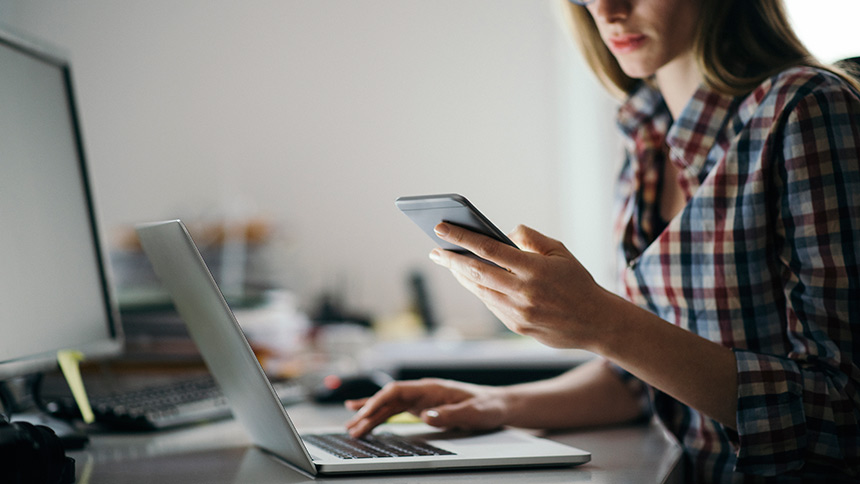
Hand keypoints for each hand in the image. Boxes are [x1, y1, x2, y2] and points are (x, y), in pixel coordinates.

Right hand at [344, 378, 508, 437]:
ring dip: (370, 416)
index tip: (364, 413)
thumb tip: (427, 416)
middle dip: (367, 412)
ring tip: (351, 428)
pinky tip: (366, 418)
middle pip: (388, 399)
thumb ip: (450, 414)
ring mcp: (421, 399)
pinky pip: (396, 411)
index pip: (397, 391)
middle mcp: (423, 391)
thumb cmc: (488, 406)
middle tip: (351, 428)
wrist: (499, 404)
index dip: (377, 401)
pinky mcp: (422, 407)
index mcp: (432, 388)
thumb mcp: (473, 413)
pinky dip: (380, 415)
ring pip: (389, 405)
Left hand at [429, 223, 609, 349]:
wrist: (596, 322)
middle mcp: (523, 292)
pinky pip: (490, 304)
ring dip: (460, 275)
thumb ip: (529, 238)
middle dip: (451, 258)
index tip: (441, 227)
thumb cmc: (577, 281)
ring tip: (447, 262)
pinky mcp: (517, 326)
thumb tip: (502, 233)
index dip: (462, 237)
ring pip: (479, 290)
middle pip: (476, 272)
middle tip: (435, 249)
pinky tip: (469, 279)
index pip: (489, 249)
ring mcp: (518, 312)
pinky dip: (477, 289)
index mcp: (534, 269)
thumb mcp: (559, 250)